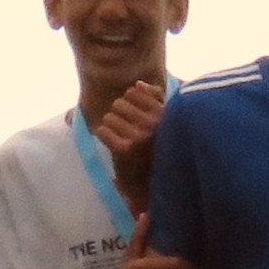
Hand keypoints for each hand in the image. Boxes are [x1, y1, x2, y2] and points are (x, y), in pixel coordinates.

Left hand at [91, 74, 164, 202]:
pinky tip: (113, 144)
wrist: (156, 184)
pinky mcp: (124, 149)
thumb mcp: (166, 121)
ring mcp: (139, 136)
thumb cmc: (159, 150)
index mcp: (165, 113)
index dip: (130, 103)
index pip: (134, 92)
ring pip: (109, 116)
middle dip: (119, 115)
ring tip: (121, 137)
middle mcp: (154, 123)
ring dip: (111, 126)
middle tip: (126, 129)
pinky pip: (102, 131)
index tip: (135, 117)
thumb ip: (156, 99)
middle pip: (119, 103)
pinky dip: (104, 136)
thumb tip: (138, 84)